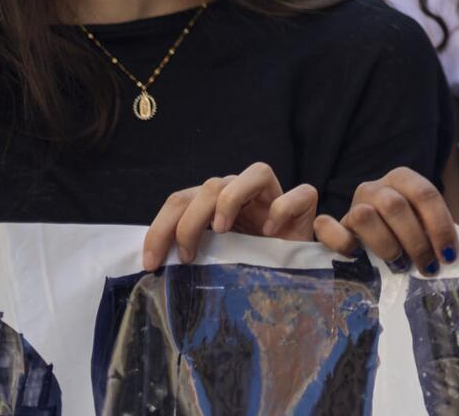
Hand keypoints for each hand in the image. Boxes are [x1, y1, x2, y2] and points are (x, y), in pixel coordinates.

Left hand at [142, 162, 316, 270]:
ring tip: (222, 231)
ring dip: (231, 200)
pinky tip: (270, 232)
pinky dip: (283, 208)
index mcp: (215, 205)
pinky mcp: (305, 206)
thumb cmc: (246, 274)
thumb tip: (152, 265)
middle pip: (211, 186)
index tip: (153, 262)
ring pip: (256, 173)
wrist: (289, 285)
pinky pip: (300, 193)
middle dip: (190, 220)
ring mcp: (276, 197)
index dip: (161, 227)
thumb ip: (189, 252)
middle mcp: (243, 194)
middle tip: (187, 255)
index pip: (181, 200)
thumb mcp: (209, 262)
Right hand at [314, 166, 458, 275]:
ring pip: (365, 216)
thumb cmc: (407, 232)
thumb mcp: (425, 224)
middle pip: (395, 206)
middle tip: (427, 266)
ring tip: (398, 264)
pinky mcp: (332, 224)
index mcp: (403, 179)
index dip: (440, 226)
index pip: (425, 194)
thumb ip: (437, 231)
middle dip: (416, 241)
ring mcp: (352, 204)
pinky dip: (342, 243)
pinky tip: (357, 257)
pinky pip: (327, 228)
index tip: (449, 255)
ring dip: (386, 245)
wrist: (372, 236)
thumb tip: (453, 254)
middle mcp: (376, 187)